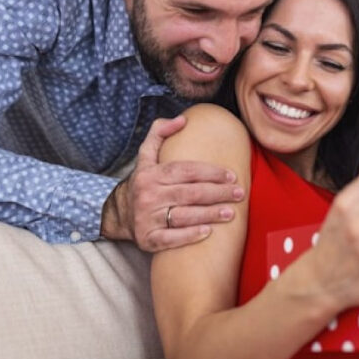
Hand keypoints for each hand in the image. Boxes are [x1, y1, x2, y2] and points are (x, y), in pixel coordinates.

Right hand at [100, 115, 243, 251]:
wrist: (119, 214)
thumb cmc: (143, 183)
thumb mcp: (146, 156)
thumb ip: (160, 133)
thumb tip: (183, 119)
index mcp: (151, 174)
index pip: (186, 171)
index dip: (211, 173)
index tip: (231, 176)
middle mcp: (148, 196)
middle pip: (189, 194)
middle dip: (218, 193)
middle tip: (239, 194)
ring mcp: (147, 218)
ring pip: (183, 216)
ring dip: (209, 215)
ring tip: (231, 213)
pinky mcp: (148, 239)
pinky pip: (170, 239)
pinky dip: (189, 236)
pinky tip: (208, 232)